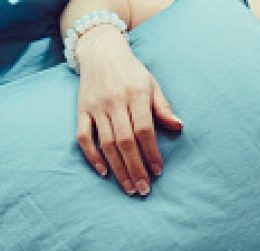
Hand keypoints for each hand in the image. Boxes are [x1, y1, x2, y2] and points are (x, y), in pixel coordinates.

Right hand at [74, 25, 182, 195]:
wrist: (101, 51)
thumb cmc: (132, 72)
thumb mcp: (152, 84)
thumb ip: (162, 107)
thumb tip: (178, 127)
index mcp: (135, 94)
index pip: (144, 129)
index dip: (151, 153)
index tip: (158, 172)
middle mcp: (114, 102)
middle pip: (125, 141)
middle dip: (135, 168)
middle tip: (144, 189)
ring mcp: (96, 107)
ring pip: (107, 144)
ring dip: (118, 169)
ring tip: (129, 188)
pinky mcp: (81, 110)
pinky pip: (84, 137)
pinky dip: (92, 156)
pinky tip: (104, 172)